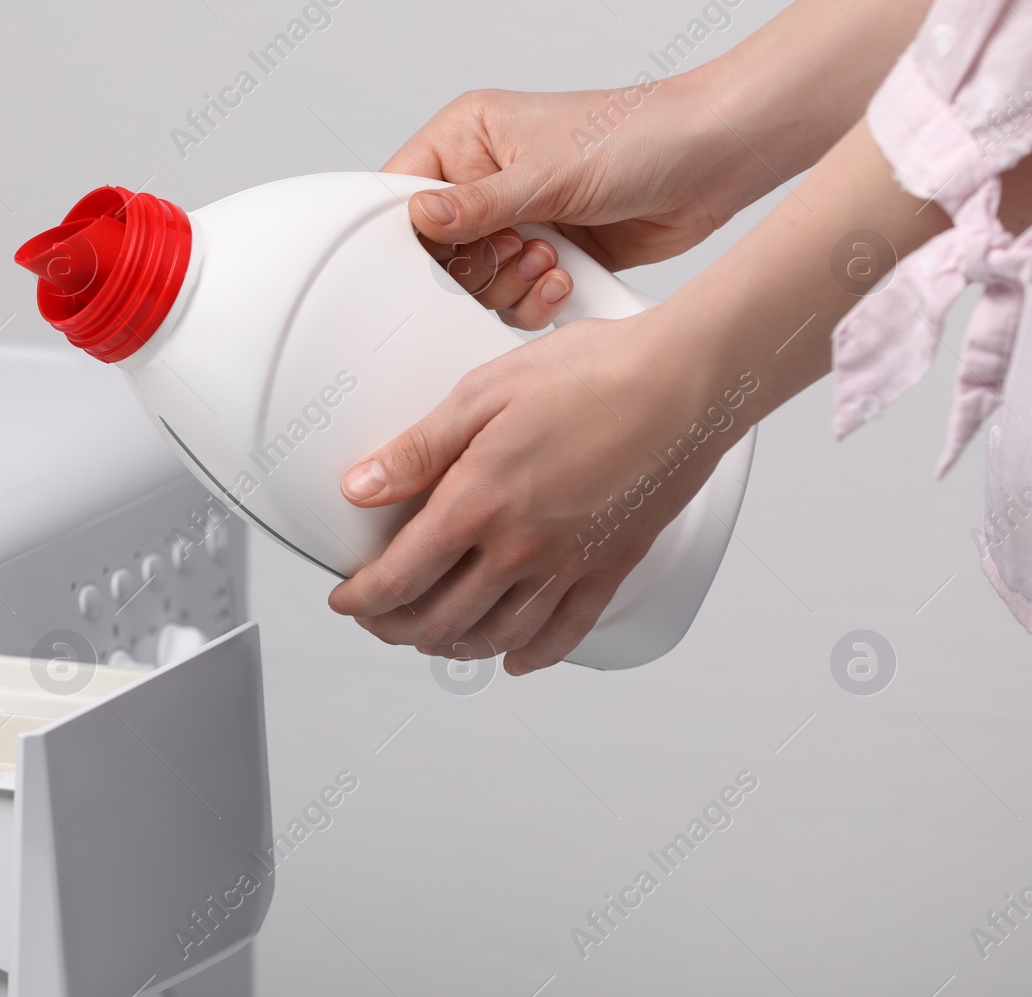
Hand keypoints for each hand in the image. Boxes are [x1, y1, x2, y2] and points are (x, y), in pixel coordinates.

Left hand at [327, 308, 739, 673]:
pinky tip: (514, 657)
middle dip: (395, 628)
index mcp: (478, 502)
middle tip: (377, 620)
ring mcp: (567, 565)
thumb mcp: (482, 394)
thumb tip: (358, 487)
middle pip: (440, 618)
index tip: (345, 601)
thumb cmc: (590, 373)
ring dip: (452, 646)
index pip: (400, 577)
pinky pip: (565, 633)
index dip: (362, 600)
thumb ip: (417, 449)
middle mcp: (520, 548)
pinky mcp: (610, 568)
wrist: (685, 382)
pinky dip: (532, 655)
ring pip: (496, 636)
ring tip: (430, 637)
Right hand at [385, 80, 739, 329]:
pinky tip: (565, 276)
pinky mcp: (548, 257)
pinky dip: (536, 300)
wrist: (714, 162)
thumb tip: (422, 218)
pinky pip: (514, 300)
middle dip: (478, 265)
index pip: (406, 191)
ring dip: (512, 284)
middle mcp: (487, 181)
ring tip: (550, 259)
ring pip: (477, 284)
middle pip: (438, 251)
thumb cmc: (641, 135)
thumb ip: (479, 205)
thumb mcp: (548, 172)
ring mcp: (518, 222)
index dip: (415, 232)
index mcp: (468, 139)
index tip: (442, 253)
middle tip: (515, 249)